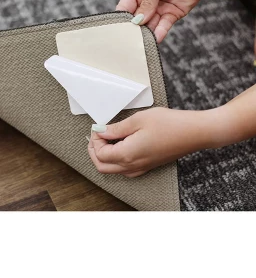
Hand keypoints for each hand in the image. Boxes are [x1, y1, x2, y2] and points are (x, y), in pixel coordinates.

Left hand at [88, 107, 224, 176]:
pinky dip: (116, 159)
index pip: (99, 154)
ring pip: (113, 169)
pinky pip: (124, 169)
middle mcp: (133, 166)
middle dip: (95, 151)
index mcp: (128, 155)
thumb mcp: (138, 120)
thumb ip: (116, 128)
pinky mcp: (147, 166)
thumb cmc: (170, 124)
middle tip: (97, 135)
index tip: (98, 128)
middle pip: (102, 166)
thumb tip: (101, 131)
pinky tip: (120, 143)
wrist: (194, 133)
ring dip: (104, 156)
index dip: (95, 140)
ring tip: (107, 137)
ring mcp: (141, 168)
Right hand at [117, 0, 238, 41]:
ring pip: (149, 25)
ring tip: (142, 41)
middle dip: (134, 29)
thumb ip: (147, 2)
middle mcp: (146, 2)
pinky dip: (160, 33)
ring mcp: (159, 9)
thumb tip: (139, 20)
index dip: (120, 19)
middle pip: (136, 20)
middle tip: (130, 40)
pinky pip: (163, 26)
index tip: (119, 31)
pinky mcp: (172, 14)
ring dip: (146, 33)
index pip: (124, 8)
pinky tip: (155, 38)